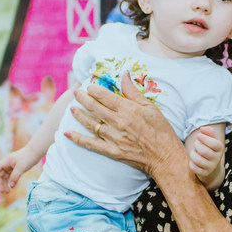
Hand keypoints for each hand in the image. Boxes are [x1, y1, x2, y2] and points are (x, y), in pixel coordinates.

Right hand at [0, 150, 29, 191]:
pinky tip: (12, 187)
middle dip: (0, 184)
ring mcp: (11, 166)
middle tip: (4, 192)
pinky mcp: (16, 168)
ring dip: (5, 184)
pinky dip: (11, 181)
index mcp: (6, 162)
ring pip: (5, 176)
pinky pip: (11, 176)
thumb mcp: (21, 167)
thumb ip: (15, 176)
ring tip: (8, 191)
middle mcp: (7, 164)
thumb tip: (10, 185)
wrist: (35, 151)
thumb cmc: (28, 157)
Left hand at [66, 73, 185, 177]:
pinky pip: (90, 144)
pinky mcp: (111, 151)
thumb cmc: (161, 131)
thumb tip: (124, 74)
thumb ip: (133, 92)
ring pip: (90, 123)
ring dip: (79, 114)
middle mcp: (117, 122)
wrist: (164, 157)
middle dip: (83, 98)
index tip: (90, 86)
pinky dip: (77, 138)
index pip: (104, 96)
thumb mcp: (150, 107)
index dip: (95, 89)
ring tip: (72, 108)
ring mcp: (112, 137)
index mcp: (127, 109)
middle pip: (94, 107)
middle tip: (76, 93)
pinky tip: (67, 133)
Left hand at [188, 127, 223, 180]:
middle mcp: (217, 159)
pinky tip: (193, 160)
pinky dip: (191, 162)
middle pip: (204, 151)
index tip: (198, 135)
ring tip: (194, 152)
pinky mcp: (204, 173)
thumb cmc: (209, 149)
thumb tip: (202, 128)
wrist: (211, 167)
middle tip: (196, 144)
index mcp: (220, 148)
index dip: (205, 138)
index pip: (214, 144)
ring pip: (198, 160)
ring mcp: (211, 167)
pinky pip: (193, 167)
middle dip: (196, 145)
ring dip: (192, 154)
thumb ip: (208, 132)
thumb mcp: (211, 140)